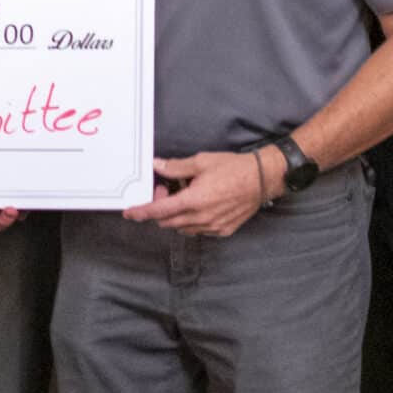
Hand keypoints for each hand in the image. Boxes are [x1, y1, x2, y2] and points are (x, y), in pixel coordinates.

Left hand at [126, 152, 268, 236]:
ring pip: (183, 228)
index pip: (159, 211)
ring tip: (183, 196)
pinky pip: (199, 231)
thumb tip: (157, 166)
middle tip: (165, 189)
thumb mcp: (201, 162)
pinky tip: (197, 206)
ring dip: (175, 216)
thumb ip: (176, 167)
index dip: (142, 212)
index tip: (130, 213)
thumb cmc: (233, 168)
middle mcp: (202, 218)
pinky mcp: (224, 230)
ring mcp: (214, 227)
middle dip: (160, 209)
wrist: (263, 179)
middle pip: (168, 222)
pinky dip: (191, 222)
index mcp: (194, 201)